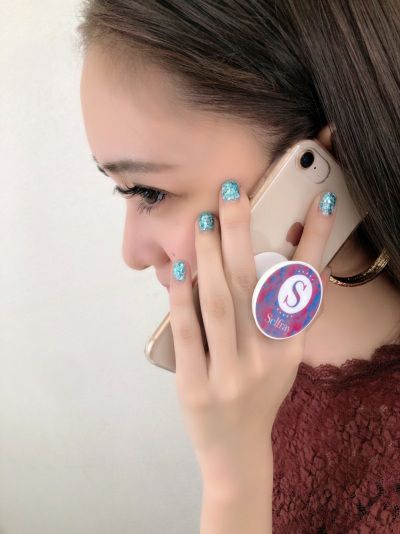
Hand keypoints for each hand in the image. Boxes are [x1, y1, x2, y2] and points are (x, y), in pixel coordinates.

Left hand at [168, 181, 335, 487]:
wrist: (235, 452)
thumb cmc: (258, 395)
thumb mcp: (282, 359)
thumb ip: (282, 318)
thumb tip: (280, 264)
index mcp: (290, 348)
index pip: (304, 287)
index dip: (316, 241)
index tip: (322, 201)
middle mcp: (265, 358)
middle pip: (253, 284)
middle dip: (243, 232)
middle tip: (232, 192)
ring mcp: (230, 374)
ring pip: (220, 303)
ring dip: (210, 256)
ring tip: (204, 221)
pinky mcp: (196, 385)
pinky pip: (190, 333)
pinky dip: (183, 299)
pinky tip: (180, 270)